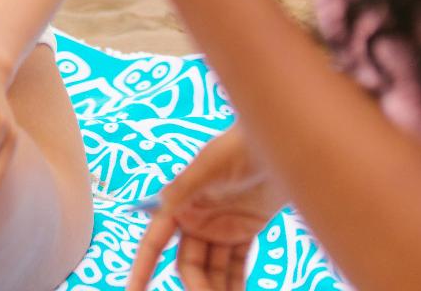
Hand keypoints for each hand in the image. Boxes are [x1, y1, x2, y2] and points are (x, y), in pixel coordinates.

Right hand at [129, 126, 286, 290]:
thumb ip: (184, 187)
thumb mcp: (210, 164)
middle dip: (197, 289)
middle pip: (188, 265)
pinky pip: (234, 267)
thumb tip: (159, 208)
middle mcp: (195, 218)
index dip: (142, 268)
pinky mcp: (241, 232)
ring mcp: (218, 228)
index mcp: (180, 203)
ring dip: (217, 290)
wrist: (277, 144)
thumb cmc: (239, 146)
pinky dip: (235, 285)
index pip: (155, 242)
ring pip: (211, 271)